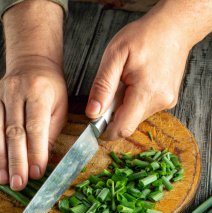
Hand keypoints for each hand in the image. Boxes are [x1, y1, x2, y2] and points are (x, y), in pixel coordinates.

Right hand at [0, 57, 66, 190]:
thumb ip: (50, 133)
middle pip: (14, 131)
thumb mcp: (60, 108)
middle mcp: (15, 92)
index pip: (36, 127)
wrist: (31, 64)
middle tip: (18, 183)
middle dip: (16, 161)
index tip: (37, 173)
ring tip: (3, 178)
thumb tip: (41, 163)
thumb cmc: (50, 90)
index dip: (36, 152)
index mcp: (38, 92)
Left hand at [85, 6, 191, 138]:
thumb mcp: (115, 56)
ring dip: (124, 107)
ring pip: (135, 118)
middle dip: (113, 115)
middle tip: (112, 91)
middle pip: (128, 124)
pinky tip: (136, 83)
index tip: (95, 123)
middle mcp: (160, 102)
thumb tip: (92, 113)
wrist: (174, 27)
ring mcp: (166, 103)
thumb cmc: (145, 36)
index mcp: (146, 92)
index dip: (105, 131)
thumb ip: (102, 87)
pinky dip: (134, 102)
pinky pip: (144, 110)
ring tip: (126, 82)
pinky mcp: (168, 101)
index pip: (122, 128)